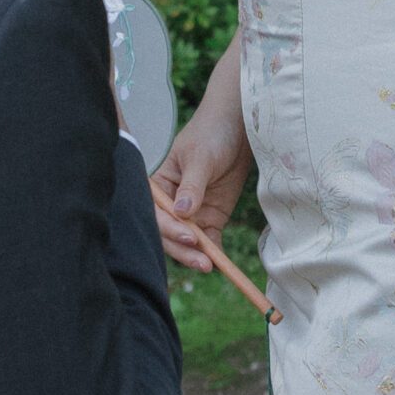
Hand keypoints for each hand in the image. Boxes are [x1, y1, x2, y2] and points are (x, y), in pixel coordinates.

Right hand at [152, 90, 252, 275]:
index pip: (156, 213)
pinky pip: (210, 241)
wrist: (238, 129)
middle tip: (202, 261)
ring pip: (189, 242)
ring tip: (211, 266)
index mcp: (159, 186)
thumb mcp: (200, 157)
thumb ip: (191, 185)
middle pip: (169, 234)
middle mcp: (171, 203)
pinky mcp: (211, 218)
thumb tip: (181, 212)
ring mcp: (192, 213)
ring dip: (197, 255)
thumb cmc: (211, 134)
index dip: (169, 228)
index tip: (189, 236)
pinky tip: (221, 263)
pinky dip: (215, 253)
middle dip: (183, 249)